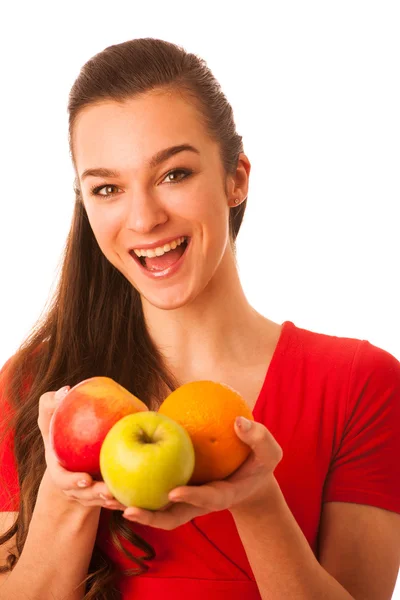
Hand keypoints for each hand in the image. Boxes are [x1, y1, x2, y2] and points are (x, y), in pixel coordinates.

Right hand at [37, 385, 125, 510]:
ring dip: (112, 500)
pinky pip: (115, 500)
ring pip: (101, 501)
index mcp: (60, 472)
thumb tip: (65, 391)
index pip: (62, 480)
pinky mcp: (104, 497)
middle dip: (96, 495)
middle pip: (84, 496)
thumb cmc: (61, 434)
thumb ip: (51, 405)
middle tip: (109, 490)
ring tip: (124, 496)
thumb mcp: (51, 421)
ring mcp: (89, 495)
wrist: (72, 458)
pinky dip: (124, 498)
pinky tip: (137, 494)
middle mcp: (74, 488)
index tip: (85, 479)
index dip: (72, 482)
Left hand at [122, 416, 282, 528]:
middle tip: (126, 509)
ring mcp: (187, 500)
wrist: (249, 477)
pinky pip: (153, 492)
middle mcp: (200, 503)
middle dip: (150, 518)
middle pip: (173, 517)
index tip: (174, 491)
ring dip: (134, 508)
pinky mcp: (176, 491)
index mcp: (222, 494)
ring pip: (158, 510)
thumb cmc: (259, 463)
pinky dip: (134, 489)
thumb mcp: (269, 452)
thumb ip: (258, 438)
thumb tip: (239, 421)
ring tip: (106, 499)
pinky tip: (113, 475)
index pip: (207, 498)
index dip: (191, 497)